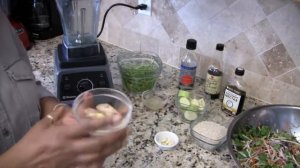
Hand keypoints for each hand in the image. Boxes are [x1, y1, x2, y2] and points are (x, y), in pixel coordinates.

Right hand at [1, 96, 128, 167]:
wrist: (21, 165)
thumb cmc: (30, 144)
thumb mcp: (41, 125)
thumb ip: (56, 114)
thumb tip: (65, 107)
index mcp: (64, 134)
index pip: (87, 127)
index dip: (103, 122)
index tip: (116, 118)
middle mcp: (71, 148)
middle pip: (98, 143)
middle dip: (114, 136)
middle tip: (125, 130)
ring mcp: (73, 160)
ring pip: (98, 155)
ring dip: (112, 148)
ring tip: (122, 140)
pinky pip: (90, 166)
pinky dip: (101, 161)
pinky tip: (108, 156)